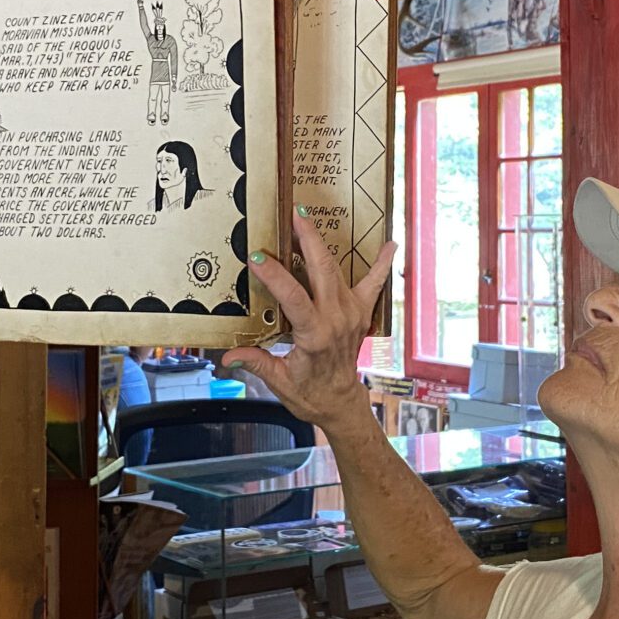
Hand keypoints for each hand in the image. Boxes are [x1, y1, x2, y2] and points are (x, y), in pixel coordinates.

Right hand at [223, 212, 395, 430]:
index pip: (293, 297)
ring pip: (337, 270)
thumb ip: (256, 363)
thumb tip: (228, 356)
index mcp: (315, 335)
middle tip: (293, 215)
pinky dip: (383, 264)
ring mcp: (352, 313)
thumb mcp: (278, 381)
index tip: (257, 257)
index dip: (275, 275)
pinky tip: (390, 244)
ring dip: (323, 243)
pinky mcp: (361, 313)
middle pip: (322, 270)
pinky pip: (374, 284)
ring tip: (308, 218)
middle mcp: (337, 319)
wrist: (340, 402)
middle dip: (308, 240)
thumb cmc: (309, 393)